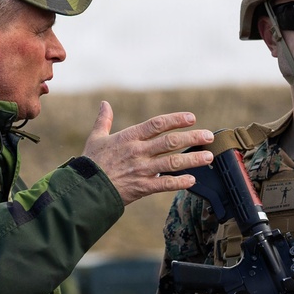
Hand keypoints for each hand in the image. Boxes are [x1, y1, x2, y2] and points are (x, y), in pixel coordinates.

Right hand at [82, 102, 213, 204]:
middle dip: (192, 138)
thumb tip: (104, 104)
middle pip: (170, 142)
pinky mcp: (142, 187)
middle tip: (209, 136)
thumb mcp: (96, 138)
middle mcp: (138, 152)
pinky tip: (192, 180)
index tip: (191, 118)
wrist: (85, 189)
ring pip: (172, 163)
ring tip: (208, 157)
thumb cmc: (90, 163)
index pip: (156, 124)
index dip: (175, 120)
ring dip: (192, 160)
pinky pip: (164, 185)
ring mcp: (141, 170)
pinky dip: (179, 182)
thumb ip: (104, 121)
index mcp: (128, 137)